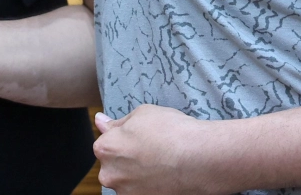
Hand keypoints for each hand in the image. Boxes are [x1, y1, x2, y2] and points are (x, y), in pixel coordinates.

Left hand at [93, 105, 221, 194]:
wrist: (199, 159)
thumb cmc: (171, 132)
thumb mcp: (142, 113)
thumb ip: (117, 122)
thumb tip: (100, 121)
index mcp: (105, 148)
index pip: (105, 141)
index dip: (124, 137)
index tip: (139, 136)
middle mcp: (110, 174)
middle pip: (113, 164)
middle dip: (127, 157)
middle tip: (151, 149)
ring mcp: (125, 192)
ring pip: (127, 180)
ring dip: (137, 173)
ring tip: (160, 163)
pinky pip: (140, 191)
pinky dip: (149, 185)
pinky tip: (164, 175)